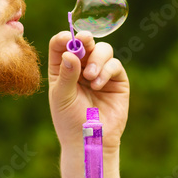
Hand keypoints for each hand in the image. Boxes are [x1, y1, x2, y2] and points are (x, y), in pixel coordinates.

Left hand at [47, 30, 128, 148]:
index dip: (64, 37)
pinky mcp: (116, 80)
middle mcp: (81, 67)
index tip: (67, 39)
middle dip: (84, 40)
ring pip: (103, 49)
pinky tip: (98, 85)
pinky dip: (106, 71)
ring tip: (90, 77)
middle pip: (85, 42)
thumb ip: (66, 74)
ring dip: (96, 58)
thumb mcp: (62, 97)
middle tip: (84, 41)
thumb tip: (70, 53)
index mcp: (63, 68)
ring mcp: (100, 71)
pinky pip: (114, 64)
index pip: (61, 44)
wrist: (90, 140)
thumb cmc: (69, 120)